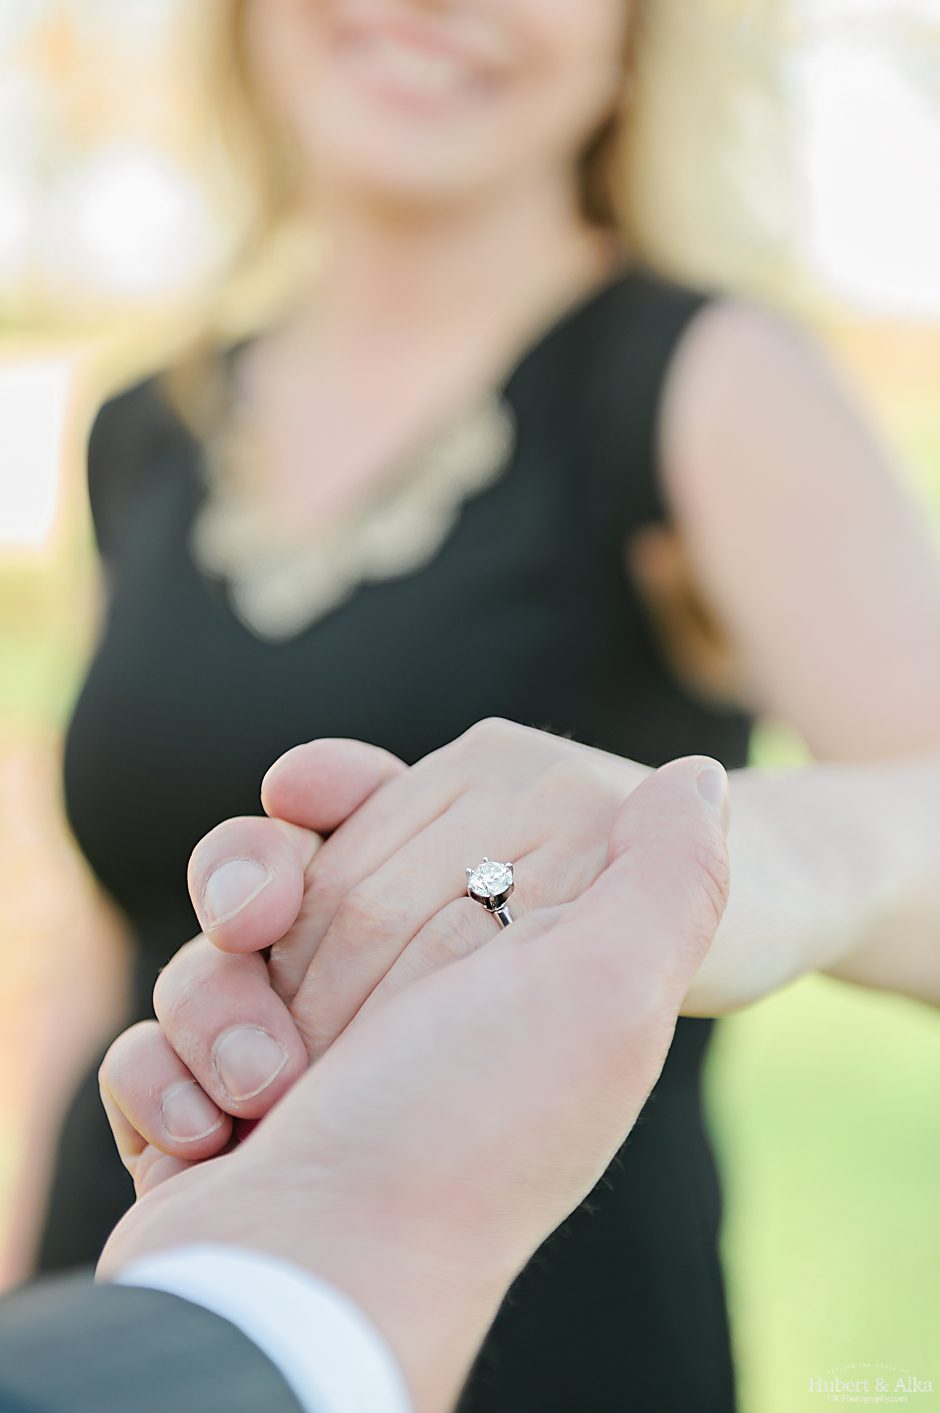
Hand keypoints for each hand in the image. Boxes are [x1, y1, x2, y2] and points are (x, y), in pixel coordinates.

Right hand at [99, 757, 730, 1412]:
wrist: (321, 1297)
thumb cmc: (462, 1136)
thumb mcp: (606, 994)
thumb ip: (670, 876)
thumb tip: (699, 777)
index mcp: (472, 972)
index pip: (390, 832)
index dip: (340, 797)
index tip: (309, 795)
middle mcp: (385, 1018)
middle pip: (282, 882)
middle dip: (253, 889)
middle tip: (258, 921)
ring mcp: (290, 1071)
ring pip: (208, 960)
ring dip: (215, 1007)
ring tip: (262, 1088)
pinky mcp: (210, 1120)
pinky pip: (152, 1046)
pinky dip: (162, 1080)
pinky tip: (208, 1135)